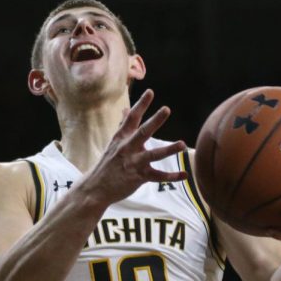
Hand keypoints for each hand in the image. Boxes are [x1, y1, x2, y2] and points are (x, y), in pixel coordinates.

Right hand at [85, 89, 186, 204]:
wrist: (95, 188)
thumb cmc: (107, 164)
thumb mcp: (113, 143)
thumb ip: (123, 126)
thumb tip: (126, 109)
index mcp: (121, 138)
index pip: (131, 118)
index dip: (141, 105)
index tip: (151, 92)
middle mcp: (127, 148)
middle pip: (143, 132)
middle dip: (155, 121)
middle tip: (166, 109)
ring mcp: (133, 163)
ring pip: (153, 155)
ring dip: (168, 150)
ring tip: (182, 144)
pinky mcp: (138, 177)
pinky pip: (157, 176)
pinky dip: (171, 177)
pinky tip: (185, 174)